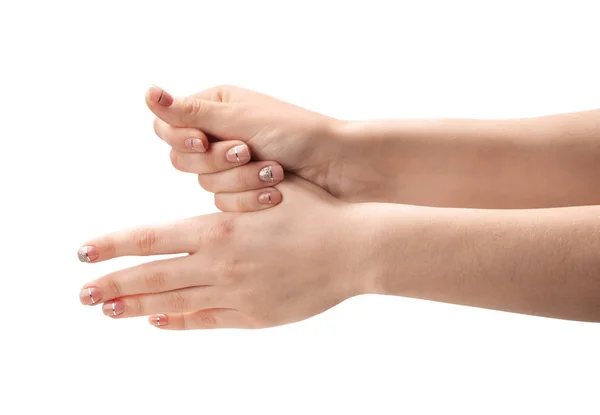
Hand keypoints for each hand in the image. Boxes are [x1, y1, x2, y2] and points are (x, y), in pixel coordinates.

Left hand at [77, 176, 370, 328]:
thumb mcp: (269, 189)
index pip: (150, 238)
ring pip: (173, 302)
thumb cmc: (316, 212)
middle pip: (152, 276)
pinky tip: (158, 321)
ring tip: (107, 309)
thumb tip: (202, 202)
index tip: (85, 253)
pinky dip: (179, 321)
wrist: (355, 248)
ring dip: (136, 305)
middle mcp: (220, 264)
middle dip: (112, 284)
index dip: (113, 246)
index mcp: (219, 229)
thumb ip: (231, 196)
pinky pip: (206, 320)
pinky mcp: (254, 315)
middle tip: (82, 293)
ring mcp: (236, 294)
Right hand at [147, 85, 380, 210]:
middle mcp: (220, 135)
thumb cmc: (297, 133)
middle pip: (184, 160)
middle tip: (249, 152)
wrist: (339, 166)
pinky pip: (226, 205)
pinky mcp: (244, 191)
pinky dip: (250, 199)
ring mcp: (232, 165)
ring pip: (207, 185)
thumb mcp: (242, 119)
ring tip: (276, 172)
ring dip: (242, 180)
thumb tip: (148, 92)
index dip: (182, 138)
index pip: (170, 127)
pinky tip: (275, 194)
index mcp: (216, 108)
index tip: (204, 141)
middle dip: (220, 161)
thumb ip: (192, 112)